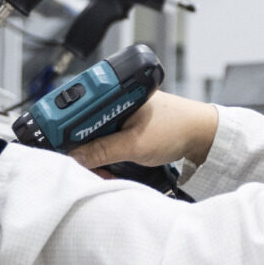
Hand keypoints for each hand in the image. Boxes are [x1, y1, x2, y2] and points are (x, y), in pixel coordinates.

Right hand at [68, 91, 219, 172]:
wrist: (203, 135)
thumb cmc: (177, 128)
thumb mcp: (136, 144)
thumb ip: (104, 150)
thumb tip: (75, 155)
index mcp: (115, 93)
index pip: (76, 109)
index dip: (63, 130)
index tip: (60, 150)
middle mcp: (115, 102)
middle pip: (81, 126)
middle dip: (82, 150)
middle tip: (89, 167)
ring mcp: (120, 115)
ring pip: (93, 137)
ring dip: (95, 156)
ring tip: (106, 171)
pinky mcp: (126, 128)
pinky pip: (106, 142)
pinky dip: (105, 156)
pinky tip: (112, 166)